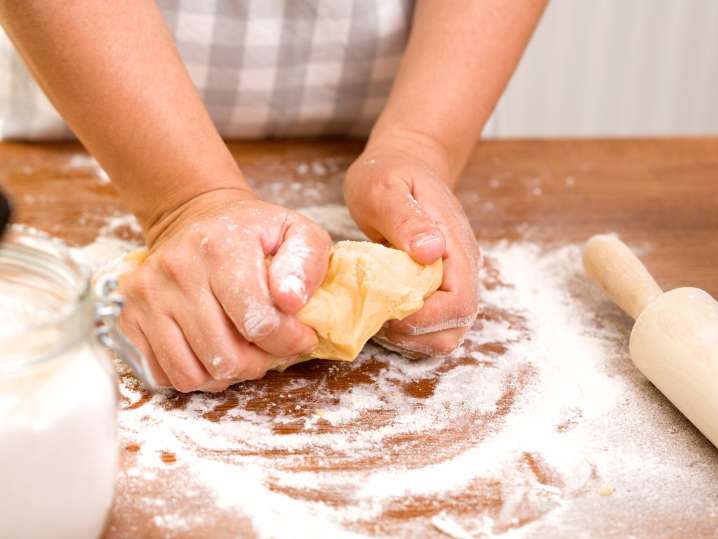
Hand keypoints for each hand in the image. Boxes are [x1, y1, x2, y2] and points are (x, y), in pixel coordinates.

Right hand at [118, 188, 331, 391]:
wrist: (197, 218)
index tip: (300, 336)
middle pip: (225, 357)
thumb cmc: (252, 232)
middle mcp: (175, 272)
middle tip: (269, 348)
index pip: (259, 323)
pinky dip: (192, 374)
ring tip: (241, 352)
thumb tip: (292, 302)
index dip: (289, 341)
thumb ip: (307, 262)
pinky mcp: (128, 316)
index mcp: (220, 249)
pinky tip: (210, 351)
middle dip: (258, 363)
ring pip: (191, 374)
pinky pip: (162, 374)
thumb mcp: (295, 231)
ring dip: (225, 374)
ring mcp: (146, 297)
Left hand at [344, 138, 480, 356]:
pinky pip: (429, 326)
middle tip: (375, 317)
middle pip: (455, 328)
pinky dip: (406, 331)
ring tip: (376, 317)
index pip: (458, 303)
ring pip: (443, 334)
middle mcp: (460, 270)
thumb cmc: (390, 173)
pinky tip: (380, 312)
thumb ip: (407, 218)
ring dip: (410, 338)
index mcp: (455, 247)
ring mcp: (450, 281)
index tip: (385, 309)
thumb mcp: (387, 188)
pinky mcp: (435, 288)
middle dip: (414, 334)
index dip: (424, 317)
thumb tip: (431, 251)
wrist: (401, 164)